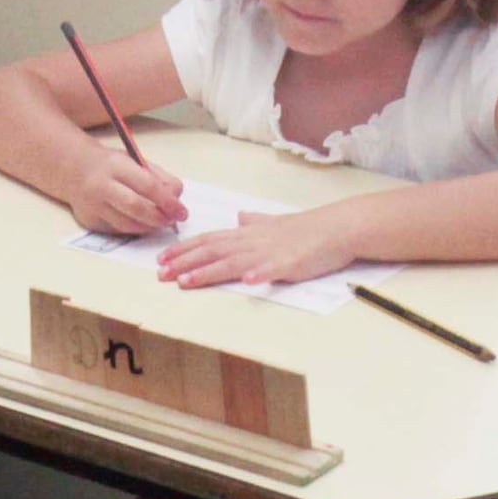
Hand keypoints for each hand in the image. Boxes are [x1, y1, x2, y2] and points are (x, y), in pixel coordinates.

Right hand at [76, 152, 191, 239]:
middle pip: (136, 207)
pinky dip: (134, 229)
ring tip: (159, 223)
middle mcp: (102, 186)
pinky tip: (141, 223)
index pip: (147, 185)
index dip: (168, 201)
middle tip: (172, 221)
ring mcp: (93, 206)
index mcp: (116, 166)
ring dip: (149, 227)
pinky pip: (118, 230)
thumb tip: (177, 198)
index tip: (182, 211)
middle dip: (159, 218)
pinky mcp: (90, 221)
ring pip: (127, 225)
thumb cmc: (111, 165)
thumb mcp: (135, 161)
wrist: (73, 169)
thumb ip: (158, 177)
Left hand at [158, 210, 361, 287]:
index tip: (162, 259)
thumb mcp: (274, 224)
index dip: (184, 249)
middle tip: (160, 274)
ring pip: (233, 261)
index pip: (209, 240)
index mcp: (247, 233)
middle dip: (185, 263)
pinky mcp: (290, 262)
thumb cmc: (307, 230)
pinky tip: (248, 281)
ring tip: (186, 282)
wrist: (337, 228)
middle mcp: (252, 241)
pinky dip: (259, 273)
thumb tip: (240, 217)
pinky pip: (272, 268)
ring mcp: (270, 252)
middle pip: (212, 251)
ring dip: (208, 271)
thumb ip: (255, 222)